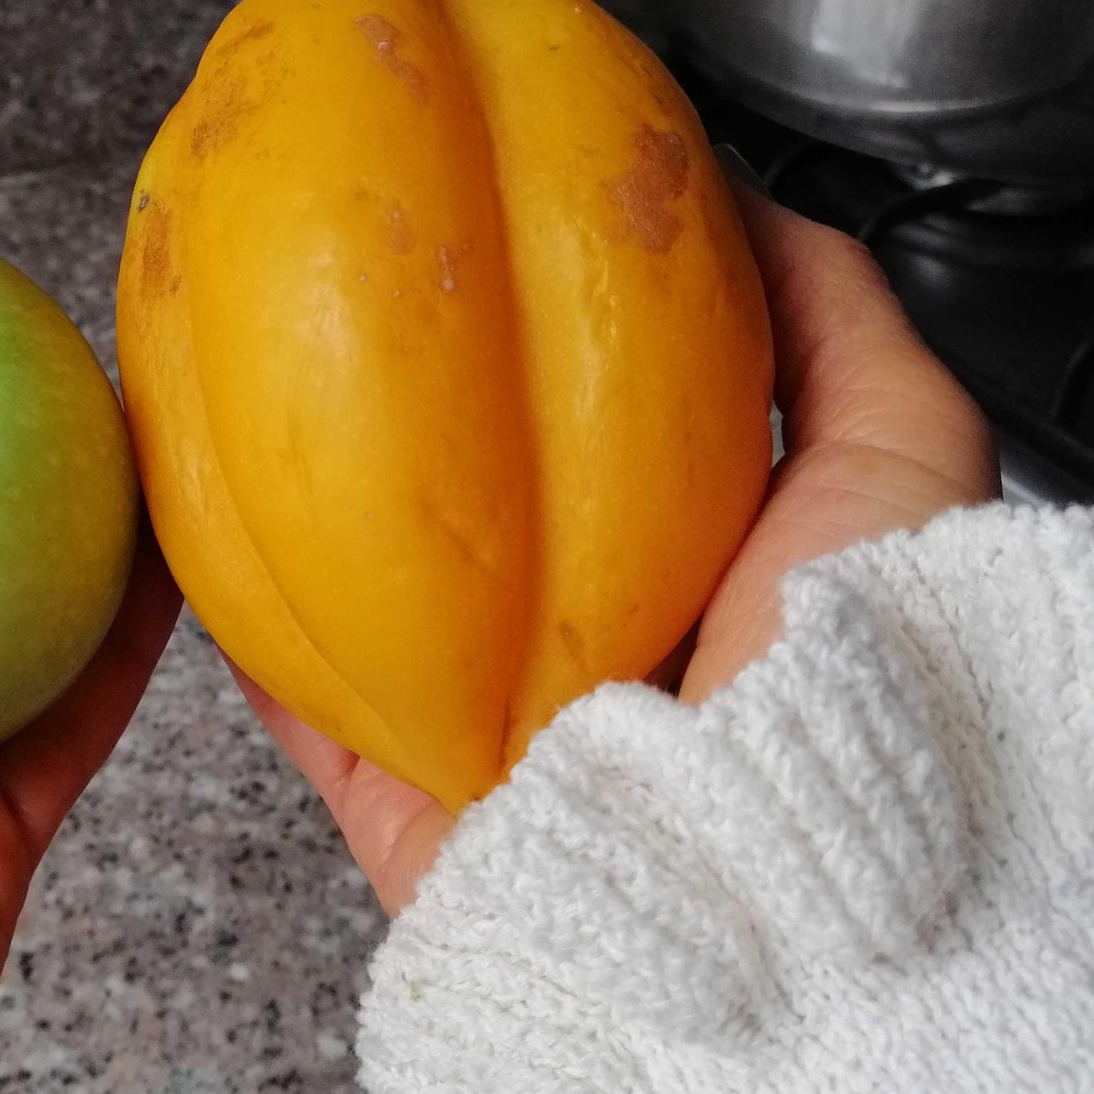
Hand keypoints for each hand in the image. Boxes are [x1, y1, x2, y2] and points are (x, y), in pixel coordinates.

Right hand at [237, 170, 999, 913]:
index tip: (472, 220)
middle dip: (396, 399)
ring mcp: (493, 730)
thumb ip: (837, 318)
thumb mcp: (906, 449)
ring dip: (302, 505)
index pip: (595, 420)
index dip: (531, 322)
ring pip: (371, 596)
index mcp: (700, 555)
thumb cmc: (876, 673)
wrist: (804, 902)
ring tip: (231, 379)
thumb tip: (738, 191)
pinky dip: (246, 626)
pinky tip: (187, 523)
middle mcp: (591, 638)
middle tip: (325, 279)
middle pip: (469, 498)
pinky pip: (306, 708)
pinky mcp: (410, 809)